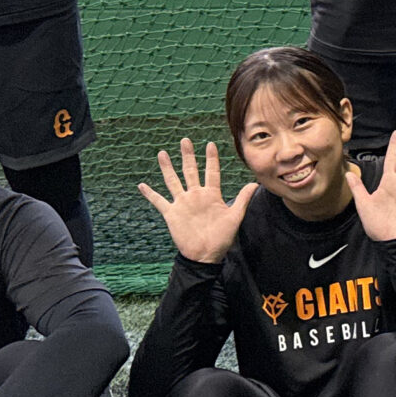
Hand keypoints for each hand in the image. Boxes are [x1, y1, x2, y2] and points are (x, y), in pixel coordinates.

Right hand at [138, 137, 256, 264]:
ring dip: (167, 168)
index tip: (210, 143)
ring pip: (173, 181)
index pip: (211, 172)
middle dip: (188, 156)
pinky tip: (141, 185)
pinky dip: (150, 194)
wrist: (205, 256)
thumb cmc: (222, 238)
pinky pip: (158, 201)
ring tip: (162, 153)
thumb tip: (254, 183)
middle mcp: (196, 195)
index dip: (211, 158)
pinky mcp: (172, 213)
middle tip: (185, 140)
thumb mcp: (234, 217)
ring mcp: (182, 203)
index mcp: (211, 195)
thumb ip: (242, 199)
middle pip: (190, 171)